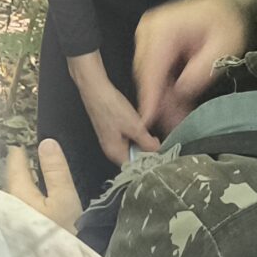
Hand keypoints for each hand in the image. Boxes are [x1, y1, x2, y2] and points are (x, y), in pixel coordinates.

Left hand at [4, 139, 82, 233]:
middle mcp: (6, 205)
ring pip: (12, 195)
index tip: (21, 140)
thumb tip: (46, 142)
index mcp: (17, 193)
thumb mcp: (64, 199)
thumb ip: (55, 171)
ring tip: (28, 173)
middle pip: (10, 181)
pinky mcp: (14, 233)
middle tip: (24, 154)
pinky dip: (21, 199)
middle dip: (16, 168)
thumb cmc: (62, 232)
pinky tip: (29, 201)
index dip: (18, 151)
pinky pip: (15, 208)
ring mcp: (8, 220)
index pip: (14, 164)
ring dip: (19, 184)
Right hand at [67, 51, 155, 165]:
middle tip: (156, 141)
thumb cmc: (111, 107)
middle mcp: (111, 149)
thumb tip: (157, 152)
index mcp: (115, 153)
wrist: (96, 89)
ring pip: (131, 147)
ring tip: (147, 132)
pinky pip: (127, 138)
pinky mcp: (112, 131)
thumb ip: (147, 142)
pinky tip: (139, 125)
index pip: (135, 167)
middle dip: (146, 150)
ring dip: (141, 141)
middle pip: (133, 157)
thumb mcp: (134, 126)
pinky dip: (135, 134)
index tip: (159, 154)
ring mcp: (111, 140)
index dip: (148, 161)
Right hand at [131, 0, 250, 139]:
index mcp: (163, 29)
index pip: (151, 68)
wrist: (223, 7)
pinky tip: (176, 105)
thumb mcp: (224, 47)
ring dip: (162, 99)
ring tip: (178, 120)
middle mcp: (148, 32)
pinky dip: (164, 89)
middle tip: (175, 127)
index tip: (147, 122)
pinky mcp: (150, 45)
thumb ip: (202, 71)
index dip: (150, 97)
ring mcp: (147, 38)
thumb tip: (180, 92)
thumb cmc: (226, 24)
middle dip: (160, 103)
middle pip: (147, 75)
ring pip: (148, 77)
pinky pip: (153, 72)